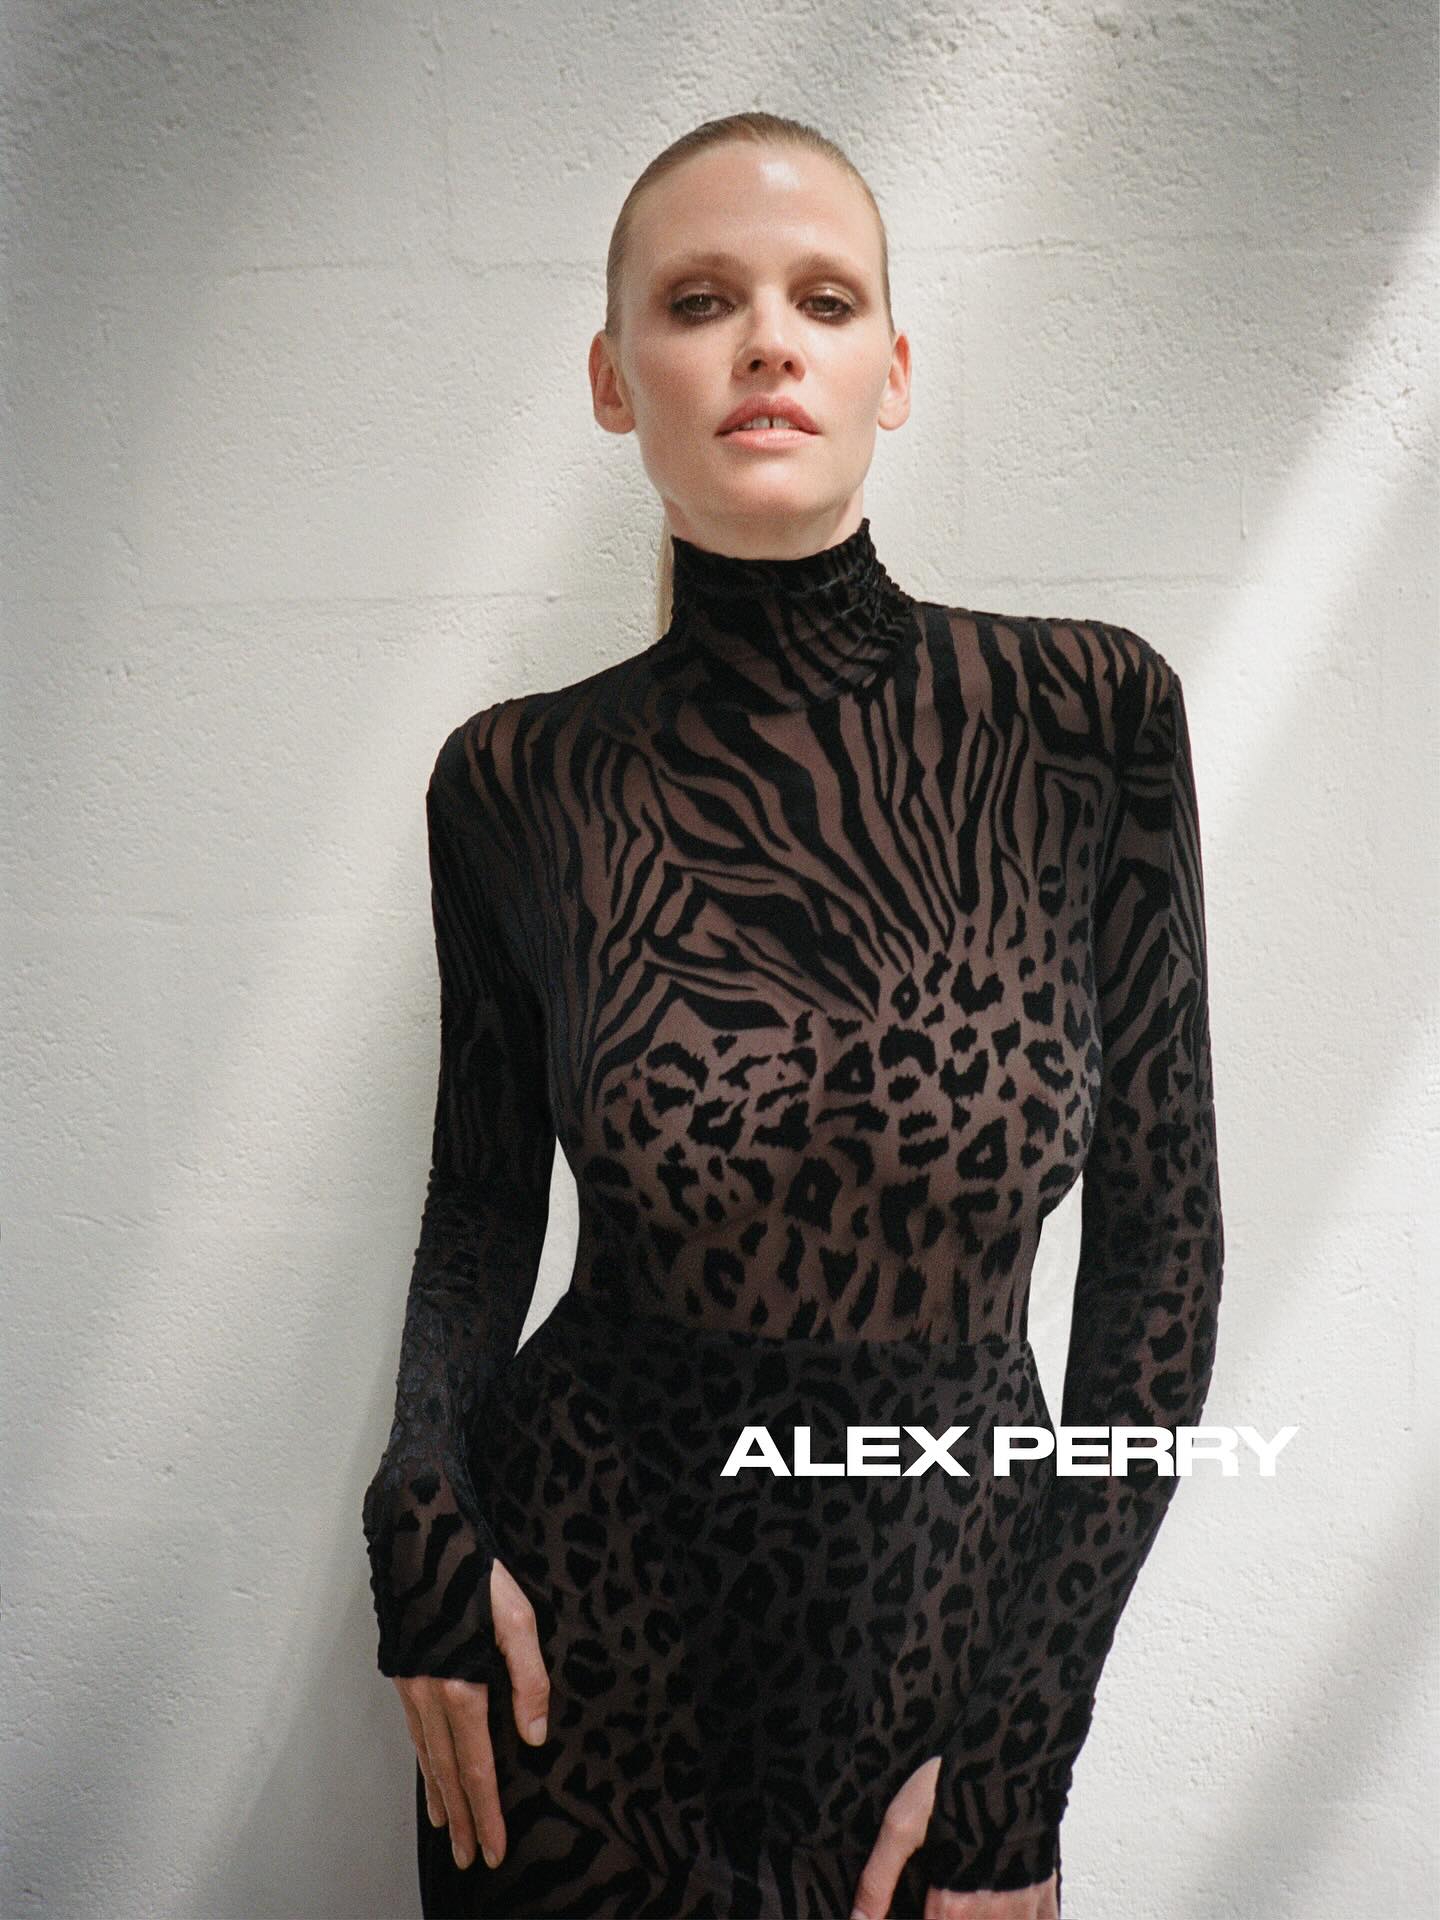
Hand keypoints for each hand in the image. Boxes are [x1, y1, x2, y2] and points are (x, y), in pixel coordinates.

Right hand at [392, 1555, 550, 1872]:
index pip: (476, 1767)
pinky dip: (423, 1760)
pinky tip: (429, 1770)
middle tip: (469, 1859)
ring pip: (426, 1754)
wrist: (419, 1529)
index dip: (487, 1811)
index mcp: (460, 1686)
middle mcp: (429, 1694)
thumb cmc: (475, 1567)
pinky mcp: (403, 1668)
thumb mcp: (517, 1616)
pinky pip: (414, 1730)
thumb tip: (534, 1738)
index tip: (494, 1850)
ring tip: (447, 1829)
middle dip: (461, 1818)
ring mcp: (411, 1683)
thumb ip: (528, 1679)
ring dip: (439, 1795)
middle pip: (446, 1771)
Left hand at [849, 1755, 1059, 1919]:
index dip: (920, 1919)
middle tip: (941, 1900)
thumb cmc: (954, 1784)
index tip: (922, 1906)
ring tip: (967, 1905)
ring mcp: (1026, 1907)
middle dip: (949, 1918)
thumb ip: (877, 1880)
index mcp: (955, 1907)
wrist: (1011, 1751)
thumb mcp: (902, 1825)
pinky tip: (1011, 1910)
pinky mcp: (1047, 1890)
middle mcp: (994, 1916)